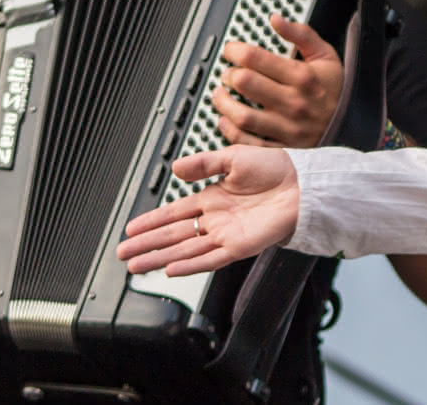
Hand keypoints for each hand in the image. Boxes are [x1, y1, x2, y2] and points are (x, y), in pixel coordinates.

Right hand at [117, 146, 298, 275]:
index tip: (131, 228)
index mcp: (213, 198)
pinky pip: (210, 259)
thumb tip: (176, 168)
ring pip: (185, 250)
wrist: (303, 183)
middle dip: (147, 245)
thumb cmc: (277, 169)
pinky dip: (190, 265)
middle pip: (173, 235)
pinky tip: (170, 269)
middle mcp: (216, 219)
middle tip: (123, 253)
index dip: (151, 221)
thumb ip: (204, 163)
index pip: (174, 212)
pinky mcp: (240, 246)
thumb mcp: (234, 157)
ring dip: (160, 259)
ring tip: (136, 266)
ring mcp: (226, 234)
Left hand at [212, 15, 342, 146]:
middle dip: (229, 74)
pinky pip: (249, 142)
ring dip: (223, 103)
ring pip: (243, 115)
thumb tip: (276, 19)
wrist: (353, 125)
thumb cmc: (335, 89)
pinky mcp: (282, 146)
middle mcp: (293, 102)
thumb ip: (301, 34)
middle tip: (228, 73)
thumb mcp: (325, 55)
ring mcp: (286, 126)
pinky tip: (226, 120)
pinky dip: (231, 131)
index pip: (256, 58)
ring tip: (220, 95)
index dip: (235, 50)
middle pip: (246, 83)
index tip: (232, 50)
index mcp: (302, 76)